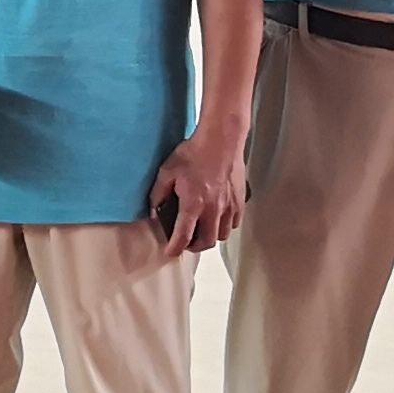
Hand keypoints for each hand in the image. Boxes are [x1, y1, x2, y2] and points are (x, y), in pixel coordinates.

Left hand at [146, 126, 247, 253]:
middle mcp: (213, 210)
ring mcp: (229, 206)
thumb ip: (158, 195)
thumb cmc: (194, 153)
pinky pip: (234, 223)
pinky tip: (217, 218)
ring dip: (211, 237)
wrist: (221, 140)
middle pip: (206, 241)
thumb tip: (153, 212)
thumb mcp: (166, 172)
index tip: (170, 252)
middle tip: (186, 242)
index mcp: (193, 205)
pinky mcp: (239, 200)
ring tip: (202, 230)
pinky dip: (225, 226)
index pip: (183, 236)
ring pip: (222, 235)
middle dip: (194, 246)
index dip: (175, 248)